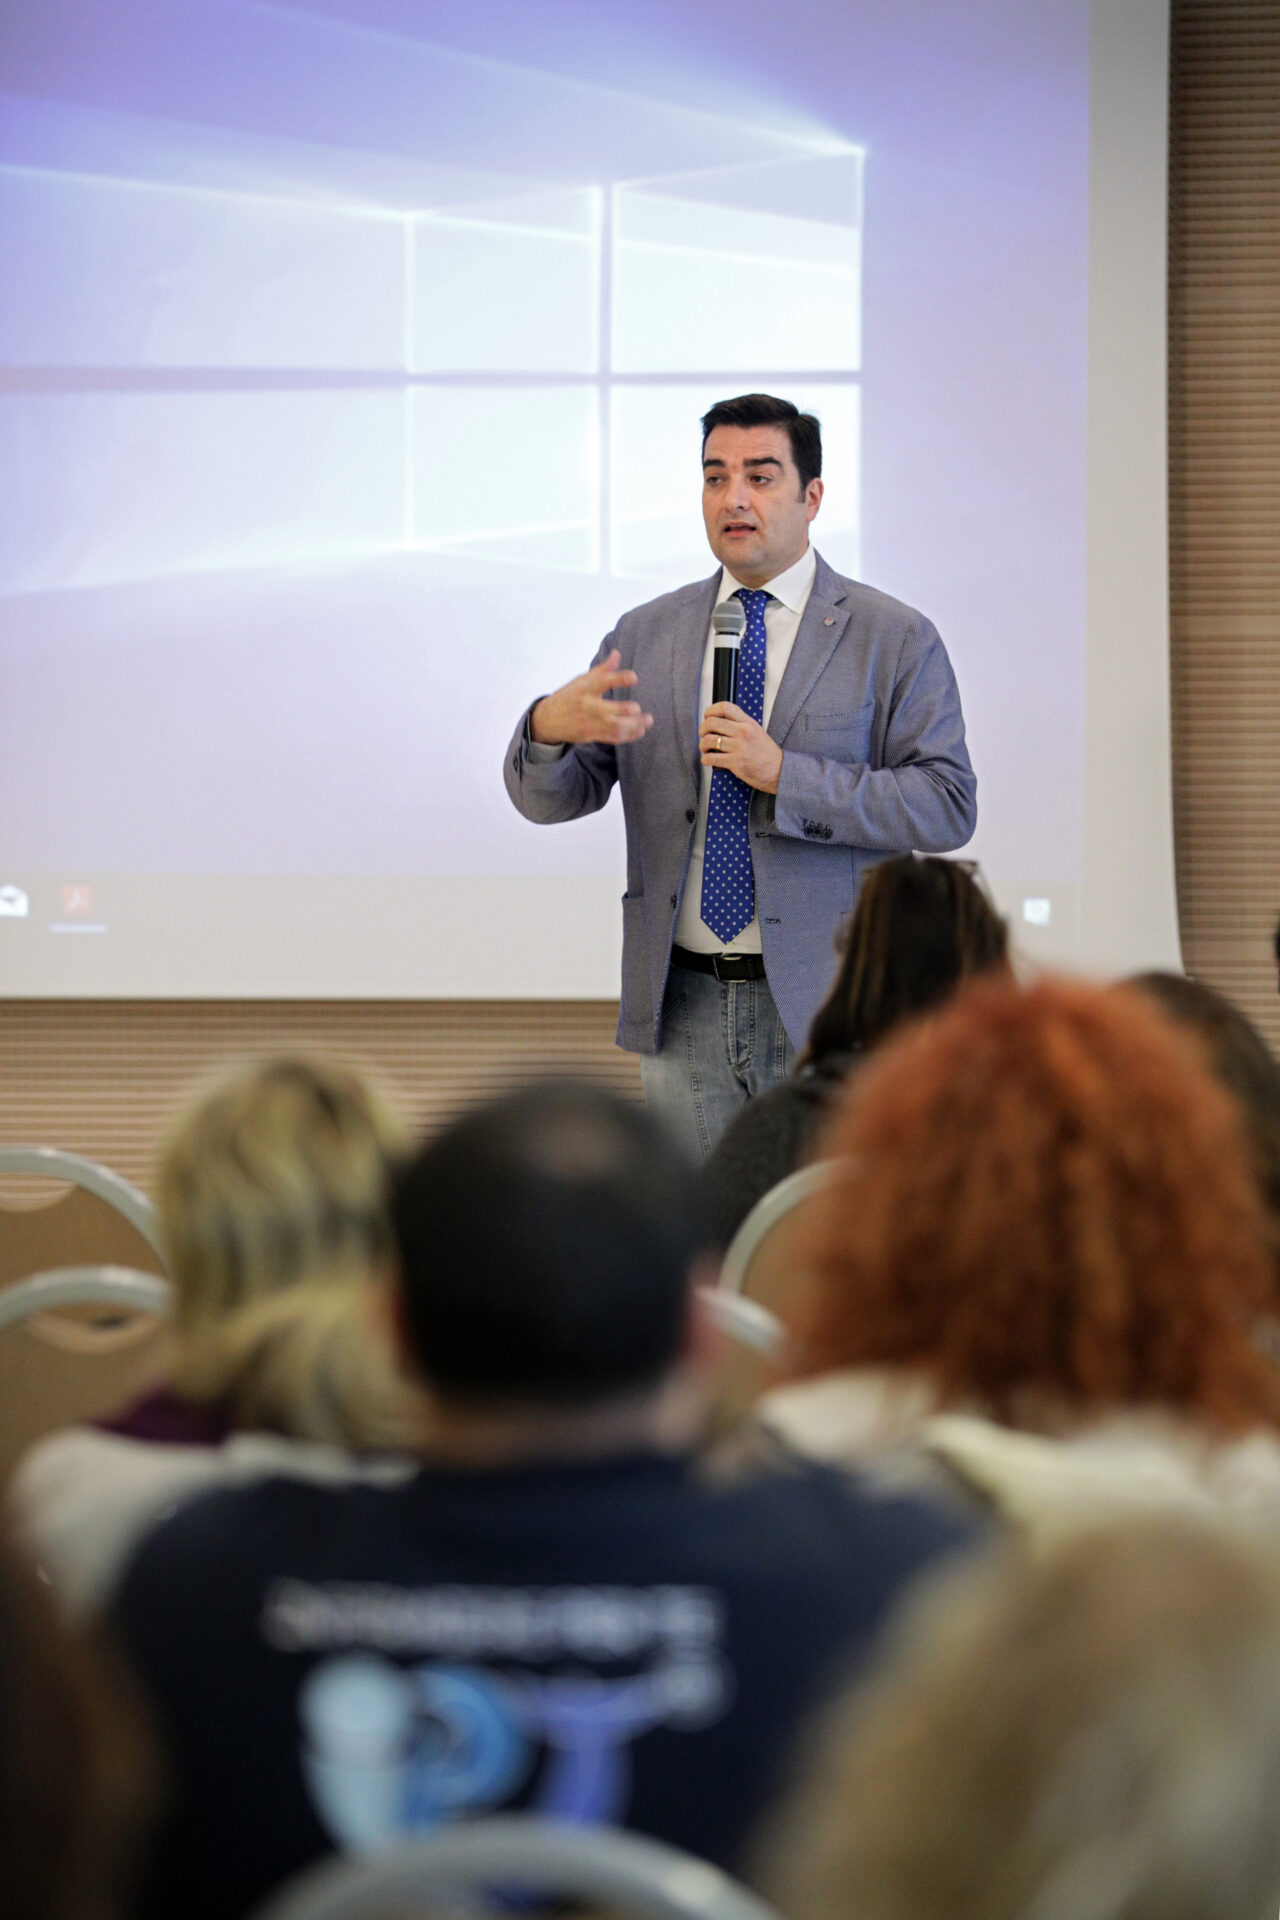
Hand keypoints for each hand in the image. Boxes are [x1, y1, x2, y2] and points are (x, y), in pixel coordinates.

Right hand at [530, 650, 653, 746]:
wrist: (548, 720)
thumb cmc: (570, 697)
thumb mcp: (582, 680)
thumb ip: (603, 670)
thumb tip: (617, 654)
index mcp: (585, 688)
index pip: (602, 681)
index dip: (618, 679)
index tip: (634, 677)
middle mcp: (587, 706)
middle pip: (607, 710)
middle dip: (624, 710)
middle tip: (638, 708)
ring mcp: (589, 722)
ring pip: (613, 727)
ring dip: (632, 726)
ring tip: (647, 721)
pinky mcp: (591, 735)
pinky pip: (612, 738)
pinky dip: (628, 736)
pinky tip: (640, 731)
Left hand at [699, 703, 782, 793]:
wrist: (779, 770)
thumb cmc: (766, 753)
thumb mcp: (756, 731)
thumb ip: (740, 724)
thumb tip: (720, 722)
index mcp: (748, 722)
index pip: (725, 707)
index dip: (711, 710)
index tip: (707, 717)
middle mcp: (743, 732)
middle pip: (711, 722)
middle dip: (702, 729)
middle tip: (703, 735)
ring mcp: (739, 747)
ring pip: (709, 740)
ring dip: (702, 745)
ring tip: (706, 749)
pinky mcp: (735, 763)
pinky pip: (711, 758)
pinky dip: (705, 759)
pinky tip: (708, 760)